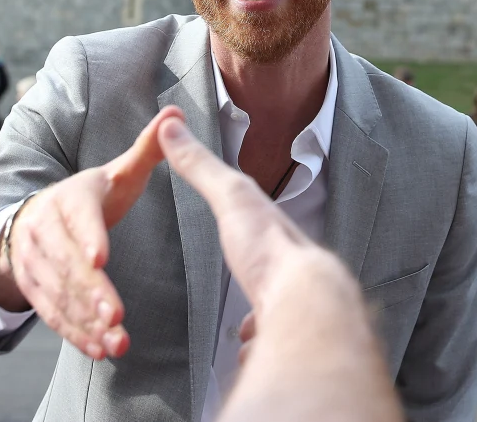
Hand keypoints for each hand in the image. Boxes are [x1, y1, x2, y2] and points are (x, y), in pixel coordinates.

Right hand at [0, 105, 183, 360]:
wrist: (34, 219)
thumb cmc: (90, 195)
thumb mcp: (116, 172)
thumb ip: (147, 149)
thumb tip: (175, 112)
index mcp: (70, 197)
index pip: (80, 217)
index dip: (89, 237)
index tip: (102, 258)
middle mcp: (44, 229)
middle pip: (67, 263)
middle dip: (91, 290)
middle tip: (117, 314)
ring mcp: (34, 262)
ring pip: (59, 293)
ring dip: (85, 319)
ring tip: (117, 340)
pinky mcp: (33, 289)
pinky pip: (52, 314)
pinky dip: (74, 333)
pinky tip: (100, 348)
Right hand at [156, 118, 401, 421]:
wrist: (305, 298)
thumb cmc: (268, 245)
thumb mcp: (231, 195)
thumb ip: (200, 165)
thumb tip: (171, 125)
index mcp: (276, 234)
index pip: (266, 229)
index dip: (254, 234)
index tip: (245, 242)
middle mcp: (291, 269)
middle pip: (278, 277)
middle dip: (263, 289)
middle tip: (247, 297)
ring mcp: (294, 305)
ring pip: (280, 316)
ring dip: (265, 324)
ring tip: (248, 333)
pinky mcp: (289, 338)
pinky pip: (277, 347)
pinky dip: (263, 347)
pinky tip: (254, 350)